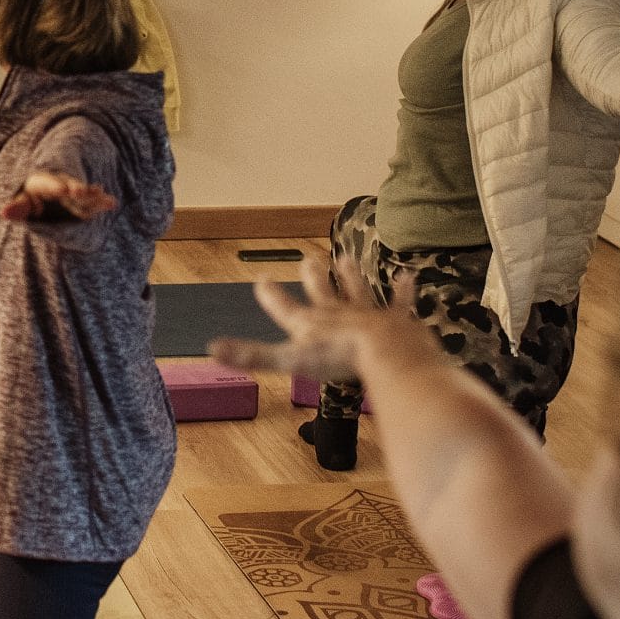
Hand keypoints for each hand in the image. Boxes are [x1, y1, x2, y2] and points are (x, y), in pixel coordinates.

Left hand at [0, 170, 119, 222]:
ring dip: (94, 197)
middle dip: (77, 188)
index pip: (48, 183)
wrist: (43, 183)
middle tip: (83, 192)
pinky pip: (91, 201)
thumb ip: (17, 208)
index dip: (56, 186)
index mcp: (42, 182)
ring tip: (108, 200)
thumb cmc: (29, 196)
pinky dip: (100, 202)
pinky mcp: (81, 200)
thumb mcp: (22, 201)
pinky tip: (111, 203)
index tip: (64, 189)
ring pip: (84, 194)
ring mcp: (72, 191)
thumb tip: (4, 213)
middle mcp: (59, 183)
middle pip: (70, 185)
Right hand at [208, 256, 440, 386]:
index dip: (272, 296)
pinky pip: (399, 301)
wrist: (384, 350)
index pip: (285, 308)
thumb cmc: (336, 358)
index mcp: (310, 324)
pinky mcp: (396, 320)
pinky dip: (403, 289)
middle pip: (323, 292)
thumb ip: (252, 355)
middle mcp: (337, 313)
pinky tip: (408, 275)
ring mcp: (367, 314)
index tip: (262, 279)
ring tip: (347, 258)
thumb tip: (211, 348)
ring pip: (357, 290)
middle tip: (307, 260)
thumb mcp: (288, 360)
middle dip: (314, 277)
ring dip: (351, 276)